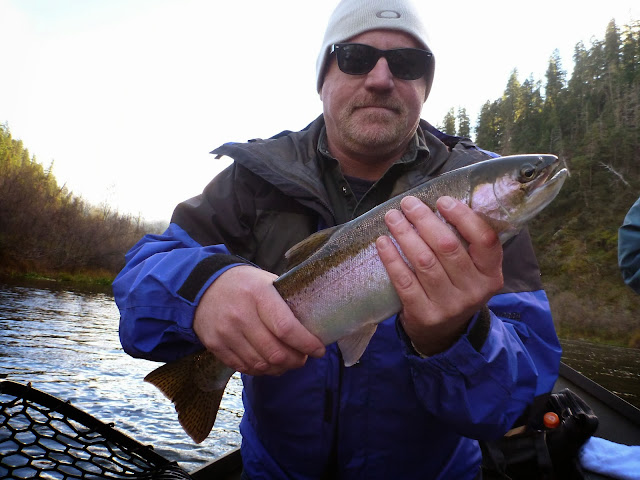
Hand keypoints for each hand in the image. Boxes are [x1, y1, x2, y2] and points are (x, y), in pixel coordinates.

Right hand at [193, 265, 325, 375]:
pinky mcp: (215, 345)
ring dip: (280, 368)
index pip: (286, 328)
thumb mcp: (267, 281)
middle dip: (296, 360)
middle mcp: (240, 314)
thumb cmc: (245, 284)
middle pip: (275, 352)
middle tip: (303, 357)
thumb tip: (313, 326)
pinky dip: (261, 370)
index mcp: (259, 294)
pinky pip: (244, 367)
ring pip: (261, 364)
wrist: (203, 286)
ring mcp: (225, 332)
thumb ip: (287, 302)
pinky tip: (268, 363)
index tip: (319, 350)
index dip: (306, 344)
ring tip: (288, 361)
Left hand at [376, 195, 503, 355]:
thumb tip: (438, 203)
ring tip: (392, 217)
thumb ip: (465, 243)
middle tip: (408, 204)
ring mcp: (449, 305)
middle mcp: (474, 290)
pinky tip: (383, 242)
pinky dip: (392, 258)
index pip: (484, 239)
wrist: (443, 334)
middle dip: (424, 220)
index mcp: (491, 274)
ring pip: (424, 261)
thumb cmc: (455, 288)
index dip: (463, 217)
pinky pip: (404, 281)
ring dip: (405, 234)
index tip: (442, 200)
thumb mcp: (472, 271)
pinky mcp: (425, 314)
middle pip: (447, 246)